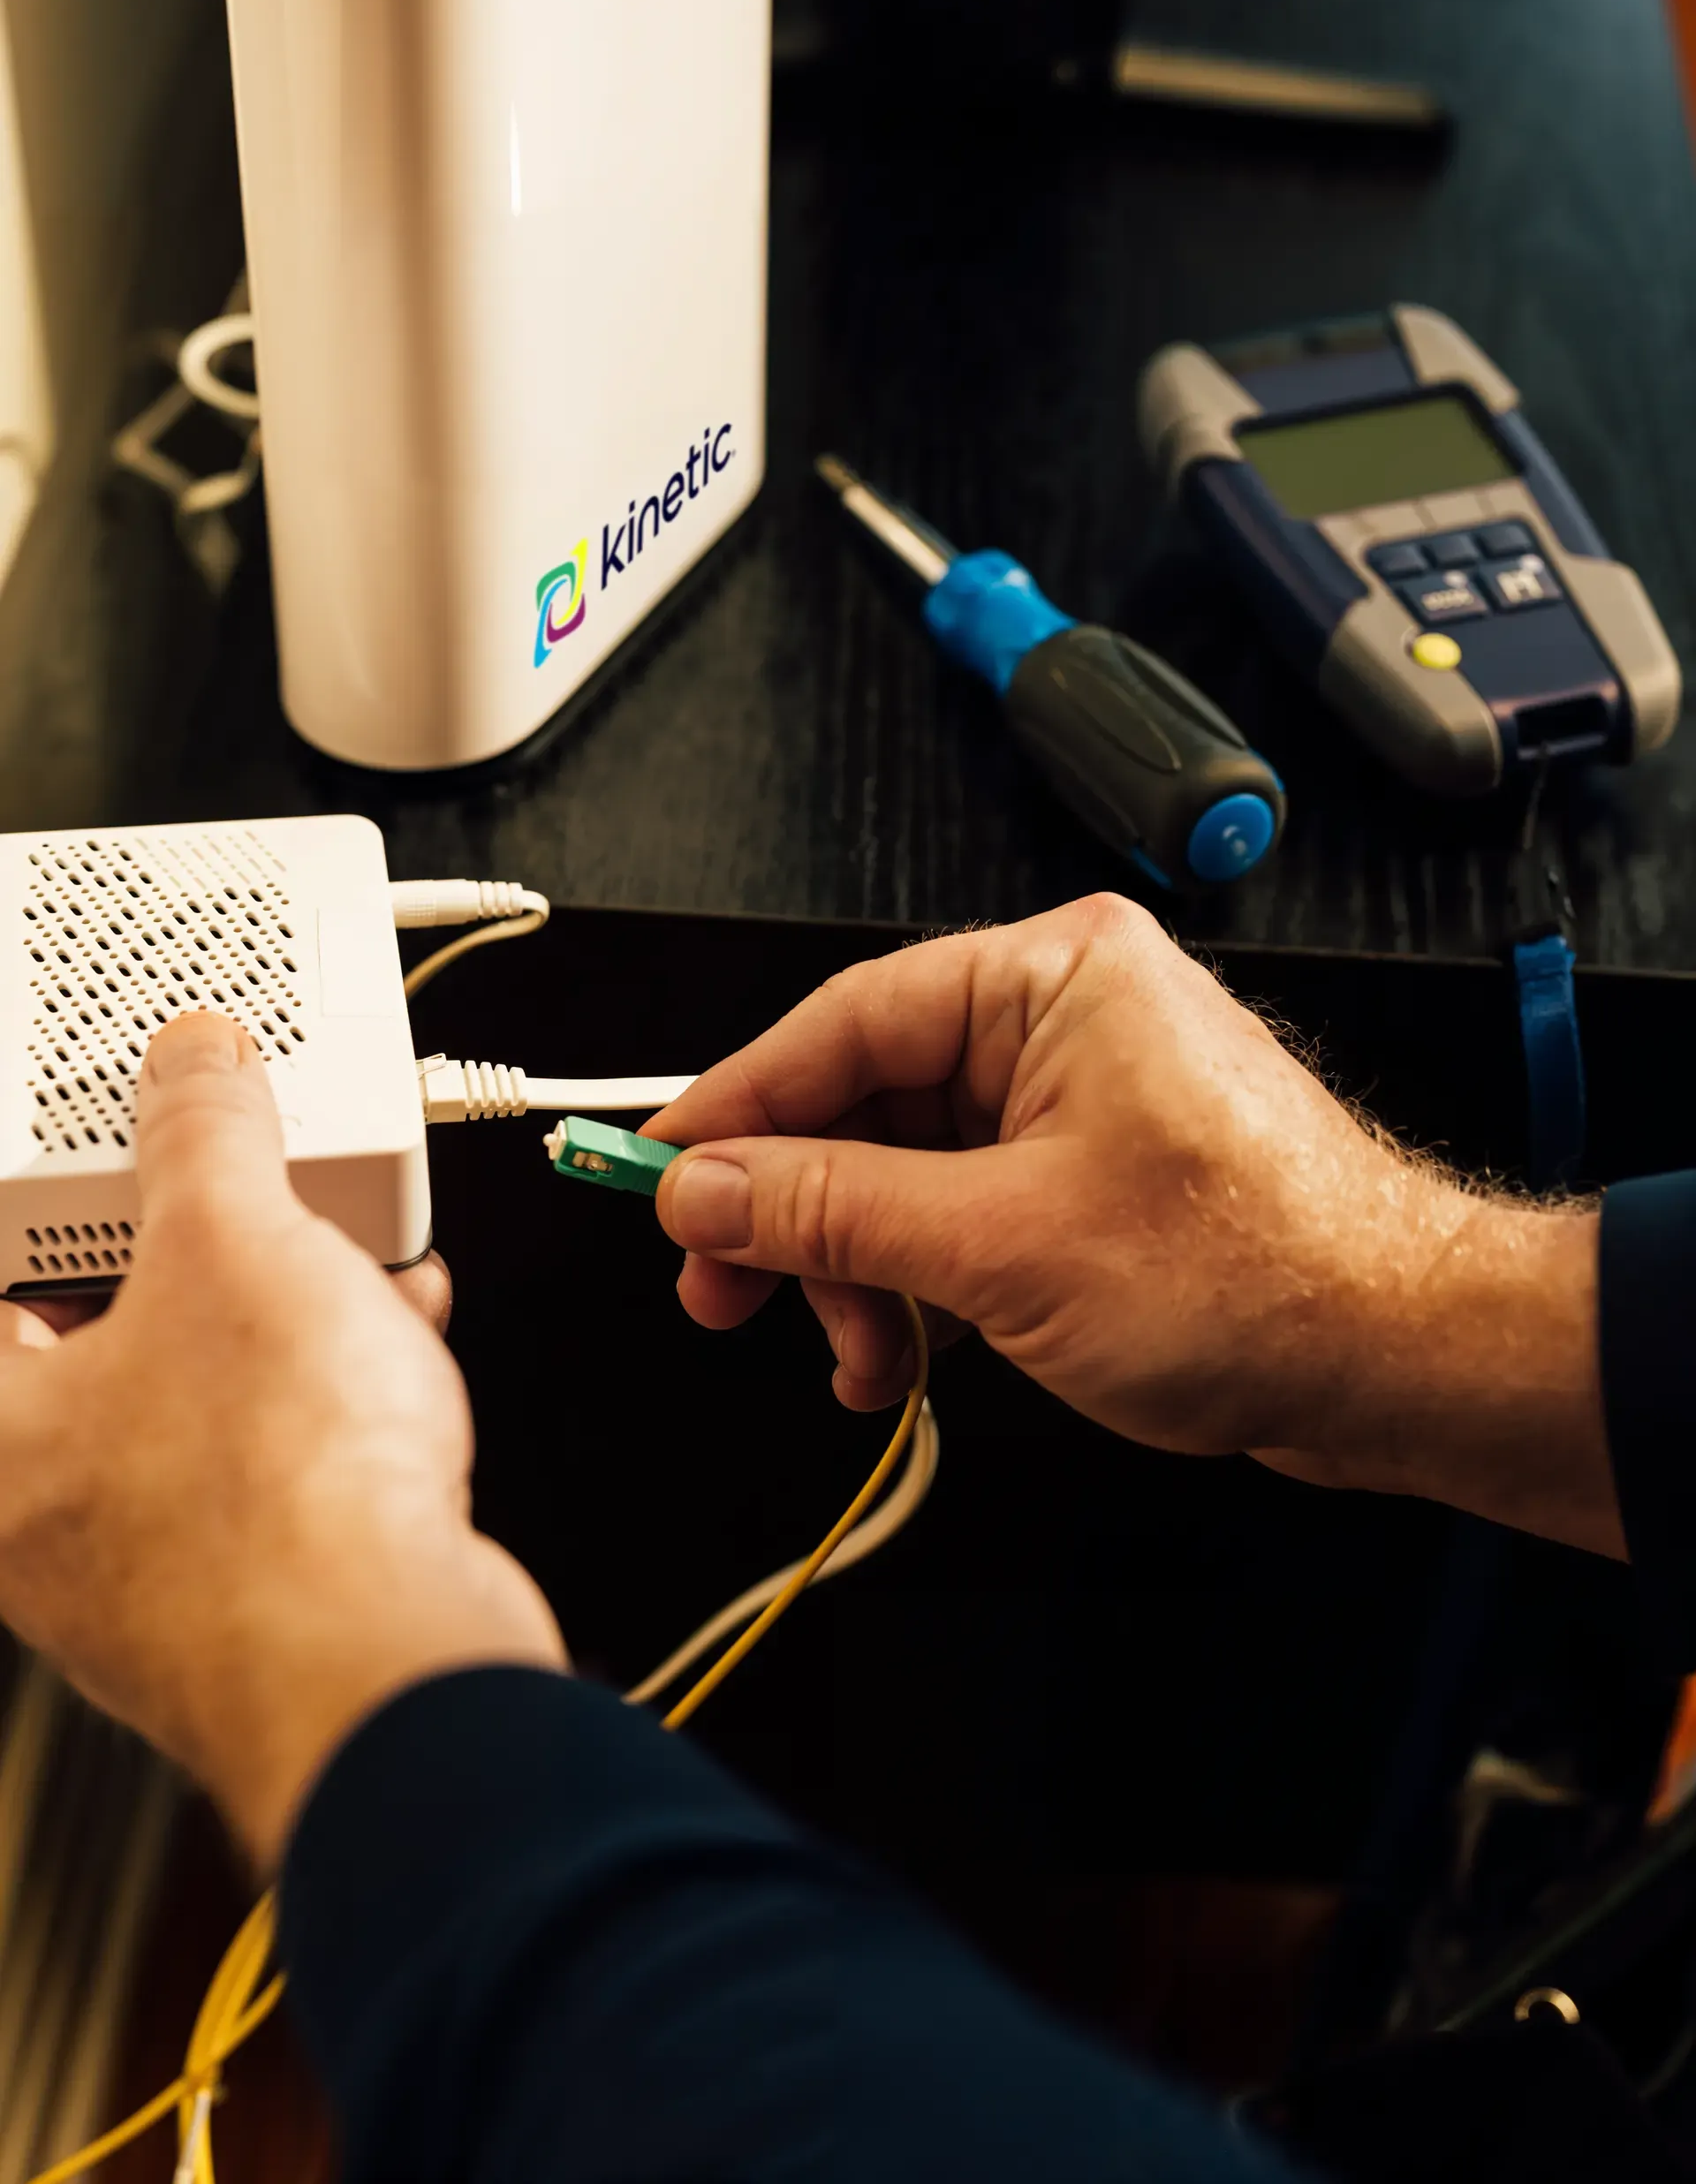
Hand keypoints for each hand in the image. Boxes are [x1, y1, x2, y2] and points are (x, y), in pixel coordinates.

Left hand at [0, 1014, 562, 1871]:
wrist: (393, 1662)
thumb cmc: (279, 1499)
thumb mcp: (237, 1240)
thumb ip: (206, 1133)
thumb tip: (192, 1067)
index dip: (60, 1203)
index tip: (119, 1151)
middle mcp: (52, 1523)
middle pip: (104, 1341)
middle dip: (199, 1253)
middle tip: (241, 1193)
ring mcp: (155, 1578)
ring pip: (204, 1405)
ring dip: (283, 1320)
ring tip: (347, 1256)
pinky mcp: (260, 1604)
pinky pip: (282, 1464)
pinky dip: (337, 1396)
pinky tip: (398, 1339)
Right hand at [648, 896, 1614, 1555]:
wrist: (1402, 1359)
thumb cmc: (1261, 1273)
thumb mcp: (1001, 1248)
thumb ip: (833, 1210)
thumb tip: (706, 1185)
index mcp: (1053, 978)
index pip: (844, 1023)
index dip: (734, 1106)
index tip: (651, 1166)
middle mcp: (1065, 1019)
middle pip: (867, 1101)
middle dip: (794, 1212)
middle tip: (719, 1288)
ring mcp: (1082, 1098)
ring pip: (907, 1170)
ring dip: (860, 1271)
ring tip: (855, 1359)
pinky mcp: (1094, 1173)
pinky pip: (963, 1211)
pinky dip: (921, 1284)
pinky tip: (902, 1355)